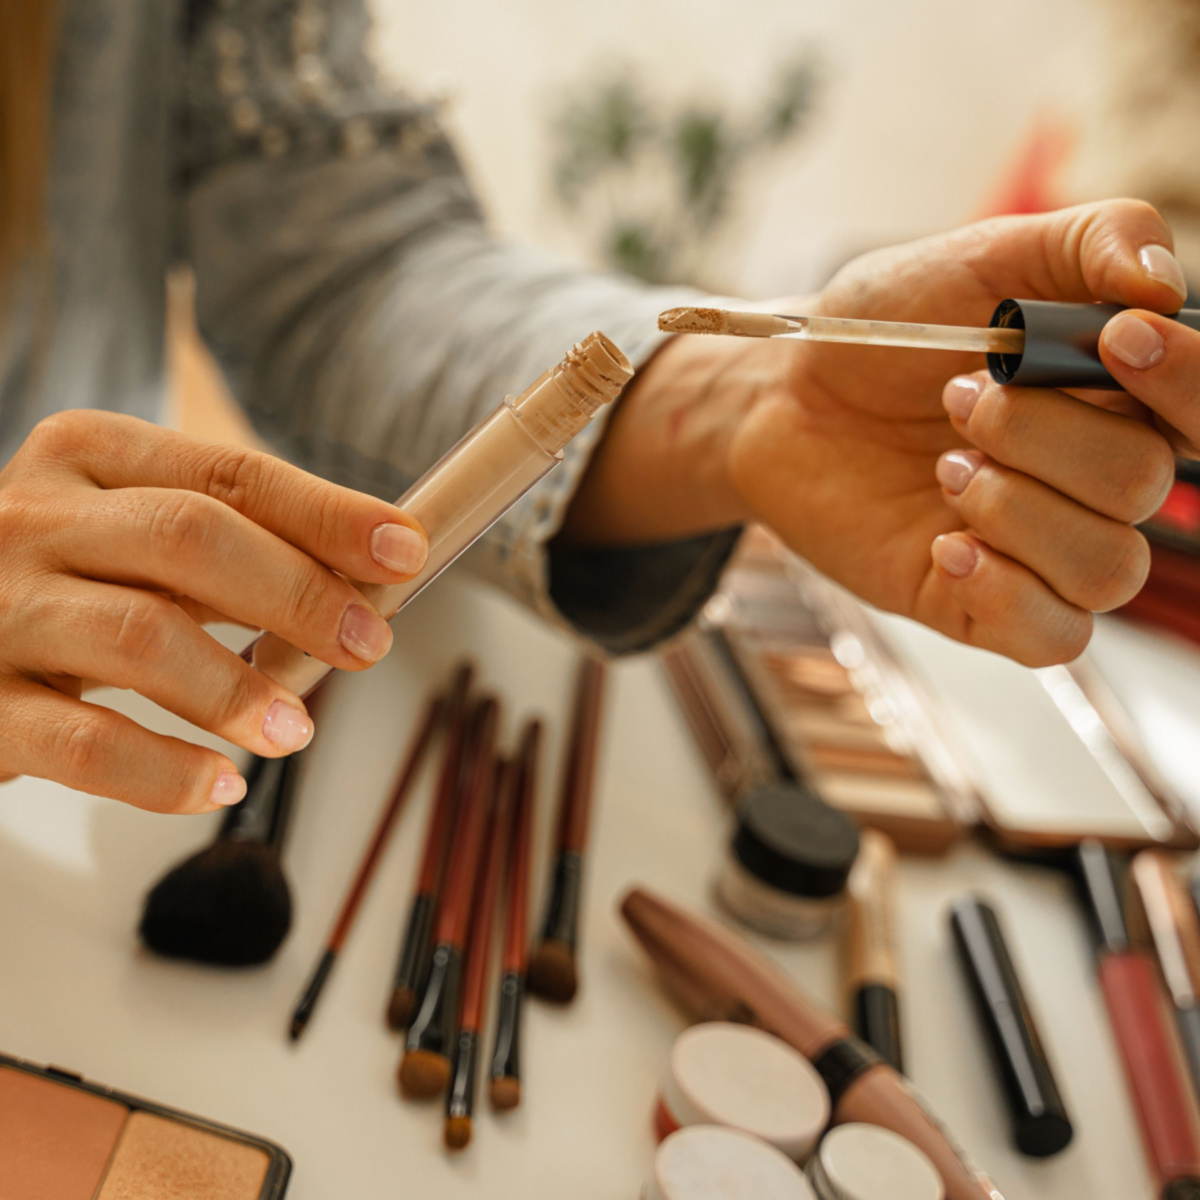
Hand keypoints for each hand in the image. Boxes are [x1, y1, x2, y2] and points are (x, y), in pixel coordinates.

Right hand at [0, 412, 427, 811]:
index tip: (404, 551)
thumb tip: (373, 573)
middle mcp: (33, 517)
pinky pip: (80, 743)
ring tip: (297, 731)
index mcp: (88, 455)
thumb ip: (239, 540)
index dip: (327, 513)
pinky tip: (223, 784)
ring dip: (239, 688)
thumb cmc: (72, 576)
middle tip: (367, 643)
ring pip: (141, 637)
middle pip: (190, 539)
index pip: (229, 473)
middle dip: (297, 592)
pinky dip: (164, 771)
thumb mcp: (139, 531)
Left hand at [573, 200, 1191, 664]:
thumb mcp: (978, 260)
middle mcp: (1090, 478)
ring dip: (1017, 507)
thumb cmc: (881, 331)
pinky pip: (1053, 635)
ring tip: (943, 467)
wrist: (783, 398)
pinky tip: (944, 546)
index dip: (1184, 380)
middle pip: (1144, 484)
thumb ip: (1085, 242)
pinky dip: (1008, 592)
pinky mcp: (981, 603)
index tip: (1115, 340)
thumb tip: (1164, 282)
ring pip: (1109, 566)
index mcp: (1114, 395)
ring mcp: (1038, 548)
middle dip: (1043, 433)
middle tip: (957, 399)